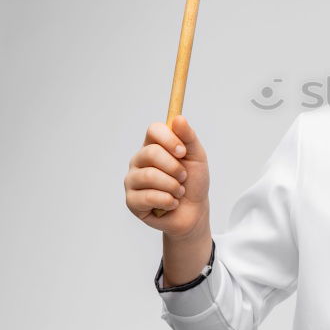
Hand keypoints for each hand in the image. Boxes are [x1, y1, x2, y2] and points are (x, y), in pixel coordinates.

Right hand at [124, 115, 210, 240]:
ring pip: (150, 176)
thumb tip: (178, 118)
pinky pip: (148, 197)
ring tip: (179, 192)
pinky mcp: (131, 201)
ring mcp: (132, 180)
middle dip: (174, 167)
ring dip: (173, 186)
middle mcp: (139, 160)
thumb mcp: (197, 157)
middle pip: (151, 153)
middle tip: (183, 177)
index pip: (153, 130)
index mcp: (153, 146)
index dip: (170, 139)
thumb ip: (188, 137)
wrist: (195, 211)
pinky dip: (168, 201)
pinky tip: (171, 203)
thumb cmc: (194, 181)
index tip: (183, 152)